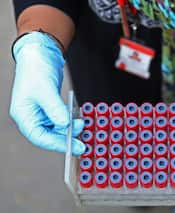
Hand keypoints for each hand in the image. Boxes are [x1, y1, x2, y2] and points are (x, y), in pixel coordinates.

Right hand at [10, 32, 84, 154]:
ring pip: (57, 129)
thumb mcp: (46, 89)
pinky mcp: (50, 109)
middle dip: (66, 138)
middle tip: (83, 141)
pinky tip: (79, 120)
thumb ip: (55, 108)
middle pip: (49, 136)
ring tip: (82, 125)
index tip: (73, 147)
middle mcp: (31, 117)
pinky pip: (61, 120)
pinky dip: (70, 122)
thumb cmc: (36, 70)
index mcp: (24, 115)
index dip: (57, 144)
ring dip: (70, 129)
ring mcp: (41, 114)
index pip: (40, 137)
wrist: (41, 55)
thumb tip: (65, 125)